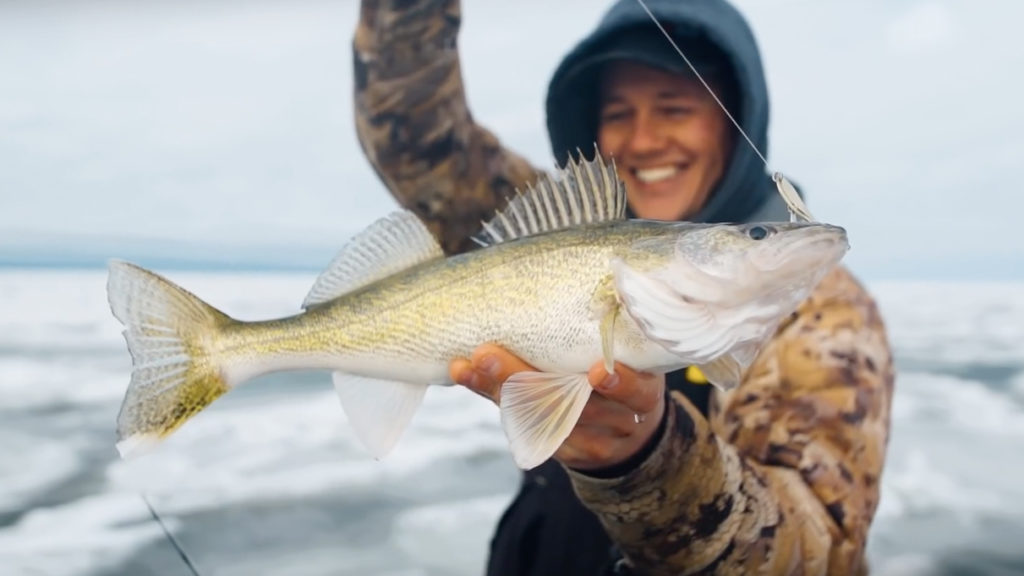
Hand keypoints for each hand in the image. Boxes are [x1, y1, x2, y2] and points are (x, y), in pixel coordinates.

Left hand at [449, 344, 665, 470]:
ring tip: (468, 363)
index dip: (619, 384)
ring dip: (497, 389)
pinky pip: (523, 425)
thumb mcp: (638, 360)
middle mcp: (617, 422)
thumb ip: (615, 334)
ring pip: (539, 418)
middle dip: (526, 382)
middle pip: (572, 407)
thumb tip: (605, 272)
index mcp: (644, 394)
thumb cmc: (631, 378)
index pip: (636, 392)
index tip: (596, 370)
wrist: (629, 436)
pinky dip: (492, 396)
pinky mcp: (559, 450)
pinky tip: (465, 374)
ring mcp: (587, 442)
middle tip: (488, 355)